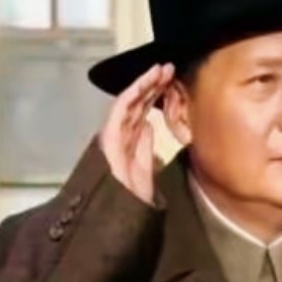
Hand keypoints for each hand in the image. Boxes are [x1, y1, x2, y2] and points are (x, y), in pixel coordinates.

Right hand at [97, 62, 174, 207]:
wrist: (120, 212)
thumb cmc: (132, 197)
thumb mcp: (146, 169)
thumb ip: (145, 147)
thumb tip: (148, 125)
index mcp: (130, 140)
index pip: (143, 111)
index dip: (156, 95)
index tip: (171, 82)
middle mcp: (121, 134)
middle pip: (138, 102)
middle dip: (153, 84)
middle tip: (170, 68)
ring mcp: (114, 133)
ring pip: (130, 101)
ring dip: (145, 83)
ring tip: (161, 70)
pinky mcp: (110, 135)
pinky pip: (121, 109)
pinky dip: (133, 93)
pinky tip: (145, 82)